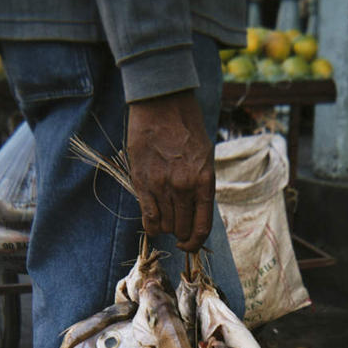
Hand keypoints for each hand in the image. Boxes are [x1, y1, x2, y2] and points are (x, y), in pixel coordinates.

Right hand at [127, 90, 213, 252]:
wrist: (162, 103)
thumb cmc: (186, 127)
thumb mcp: (205, 156)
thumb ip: (201, 185)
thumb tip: (195, 212)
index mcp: (204, 182)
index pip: (201, 227)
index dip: (194, 242)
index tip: (188, 244)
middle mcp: (184, 188)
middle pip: (181, 229)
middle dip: (179, 234)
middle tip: (176, 230)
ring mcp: (162, 186)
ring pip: (164, 225)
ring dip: (165, 227)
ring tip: (165, 219)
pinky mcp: (142, 182)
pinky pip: (147, 217)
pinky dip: (151, 226)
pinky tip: (152, 225)